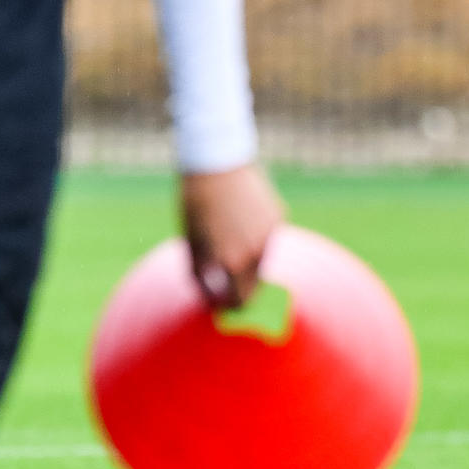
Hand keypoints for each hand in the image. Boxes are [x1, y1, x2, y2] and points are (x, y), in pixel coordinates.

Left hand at [181, 163, 284, 309]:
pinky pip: (268, 237)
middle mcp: (256, 252)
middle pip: (253, 285)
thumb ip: (201, 275)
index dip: (226, 305)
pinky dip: (256, 237)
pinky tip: (240, 219)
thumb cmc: (195, 204)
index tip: (217, 301)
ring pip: (261, 260)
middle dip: (238, 286)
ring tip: (225, 239)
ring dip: (246, 261)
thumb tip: (209, 297)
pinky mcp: (278, 216)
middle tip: (221, 279)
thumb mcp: (190, 243)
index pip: (238, 301)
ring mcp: (271, 234)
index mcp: (232, 262)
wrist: (216, 163)